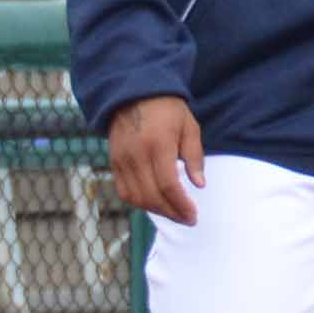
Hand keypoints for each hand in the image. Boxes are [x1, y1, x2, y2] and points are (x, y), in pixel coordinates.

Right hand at [108, 95, 208, 224]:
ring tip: (173, 212)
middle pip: (152, 196)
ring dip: (156, 211)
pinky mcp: (114, 162)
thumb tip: (199, 185)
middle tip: (187, 219)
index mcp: (158, 144)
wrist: (133, 93)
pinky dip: (139, 202)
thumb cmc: (167, 110)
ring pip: (136, 197)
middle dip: (171, 213)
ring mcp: (122, 159)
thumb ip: (194, 156)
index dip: (181, 205)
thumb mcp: (189, 127)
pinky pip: (124, 191)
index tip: (193, 215)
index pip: (168, 185)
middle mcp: (137, 154)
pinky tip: (155, 203)